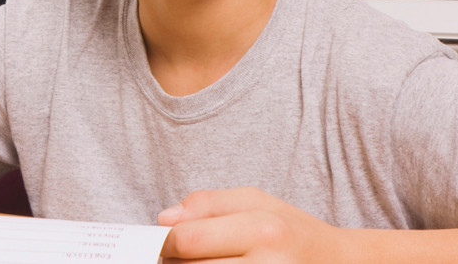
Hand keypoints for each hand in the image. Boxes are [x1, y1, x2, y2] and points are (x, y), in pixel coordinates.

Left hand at [158, 187, 344, 262]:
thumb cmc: (293, 231)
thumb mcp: (256, 201)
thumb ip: (207, 203)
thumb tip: (165, 219)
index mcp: (262, 230)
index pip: (187, 240)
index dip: (164, 241)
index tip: (164, 239)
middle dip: (175, 261)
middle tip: (181, 255)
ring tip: (205, 261)